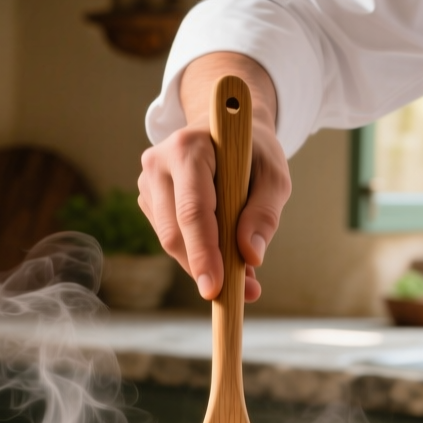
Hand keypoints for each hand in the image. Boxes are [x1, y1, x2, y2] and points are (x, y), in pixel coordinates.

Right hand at [137, 53, 289, 301]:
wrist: (228, 130)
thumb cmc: (253, 151)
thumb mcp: (274, 176)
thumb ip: (265, 214)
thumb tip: (251, 257)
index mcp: (188, 148)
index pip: (193, 211)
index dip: (204, 254)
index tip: (214, 289)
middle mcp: (158, 162)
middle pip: (175, 233)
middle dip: (206, 267)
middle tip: (244, 292)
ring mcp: (148, 181)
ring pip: (170, 240)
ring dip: (205, 263)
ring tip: (243, 271)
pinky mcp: (148, 199)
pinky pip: (171, 237)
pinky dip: (197, 253)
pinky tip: (222, 251)